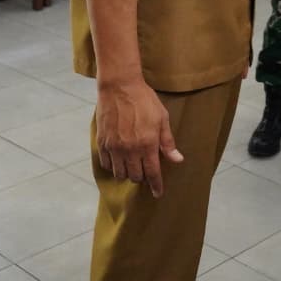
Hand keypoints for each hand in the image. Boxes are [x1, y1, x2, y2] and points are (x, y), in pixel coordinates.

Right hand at [95, 79, 180, 197]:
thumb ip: (168, 142)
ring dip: (127, 173)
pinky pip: (106, 164)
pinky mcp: (102, 142)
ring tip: (132, 165)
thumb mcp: (162, 118)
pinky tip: (119, 159)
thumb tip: (178, 160)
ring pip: (120, 173)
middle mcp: (130, 150)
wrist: (119, 86)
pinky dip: (113, 166)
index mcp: (147, 144)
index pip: (152, 173)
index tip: (158, 193)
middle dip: (142, 177)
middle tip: (146, 170)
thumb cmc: (144, 100)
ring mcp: (114, 147)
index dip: (156, 186)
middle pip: (135, 176)